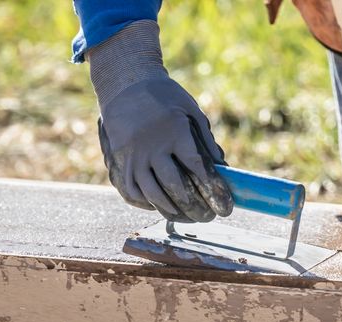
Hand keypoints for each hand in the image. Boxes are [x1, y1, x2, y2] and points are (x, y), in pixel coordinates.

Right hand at [89, 20, 232, 221]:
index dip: (212, 189)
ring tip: (184, 216)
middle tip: (206, 217)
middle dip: (194, 207)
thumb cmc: (162, 95)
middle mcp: (152, 147)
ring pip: (151, 193)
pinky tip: (158, 207)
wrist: (124, 83)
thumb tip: (221, 166)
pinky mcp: (118, 160)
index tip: (223, 205)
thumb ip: (205, 137)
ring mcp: (133, 155)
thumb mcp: (190, 108)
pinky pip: (131, 190)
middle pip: (174, 186)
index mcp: (175, 132)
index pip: (196, 168)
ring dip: (170, 209)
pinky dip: (145, 203)